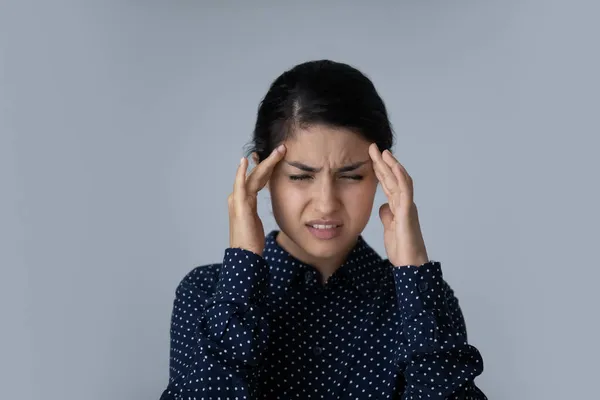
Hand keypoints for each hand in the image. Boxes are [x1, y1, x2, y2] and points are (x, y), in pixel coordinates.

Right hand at [228, 144, 285, 255]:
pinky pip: (241, 185)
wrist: (245, 255)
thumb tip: (264, 206)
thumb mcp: (255, 221)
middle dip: (269, 160)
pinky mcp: (239, 205)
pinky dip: (242, 173)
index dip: (267, 167)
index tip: (277, 156)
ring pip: (253, 176)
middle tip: (282, 148)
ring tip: (277, 152)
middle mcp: (238, 197)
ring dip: (265, 163)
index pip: (257, 179)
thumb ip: (255, 210)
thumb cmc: (251, 240)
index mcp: (244, 200)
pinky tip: (245, 162)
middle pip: (255, 174)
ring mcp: (237, 200)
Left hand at [368, 143, 428, 266]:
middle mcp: (404, 203)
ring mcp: (407, 206)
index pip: (388, 184)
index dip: (380, 170)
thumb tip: (383, 206)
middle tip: (373, 147)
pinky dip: (401, 178)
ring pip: (401, 180)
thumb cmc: (402, 248)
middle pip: (393, 178)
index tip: (371, 157)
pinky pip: (405, 192)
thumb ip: (387, 215)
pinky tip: (395, 167)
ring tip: (383, 152)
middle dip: (383, 162)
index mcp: (398, 206)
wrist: (411, 264)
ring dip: (392, 165)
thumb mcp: (389, 228)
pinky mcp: (409, 213)